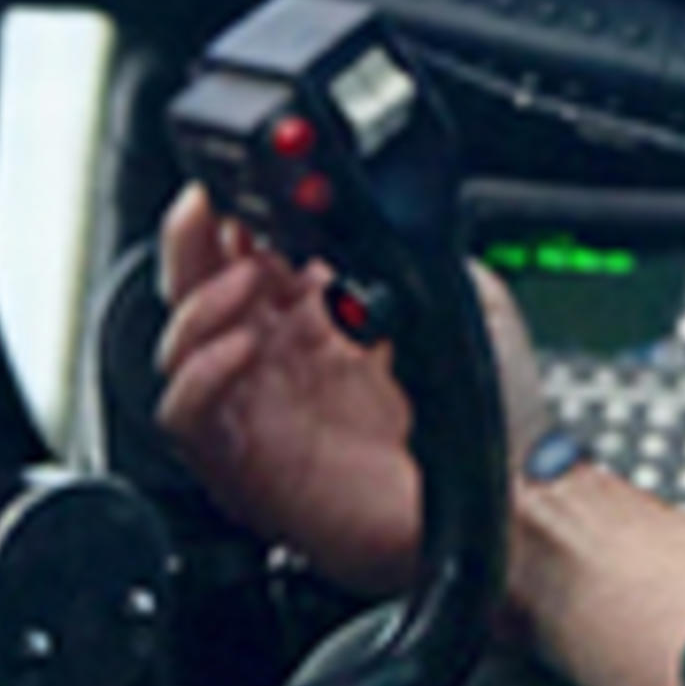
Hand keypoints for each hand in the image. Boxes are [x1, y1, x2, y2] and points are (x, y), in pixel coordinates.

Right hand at [155, 190, 547, 597]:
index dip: (233, 216)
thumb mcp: (463, 299)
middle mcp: (281, 363)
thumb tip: (384, 206)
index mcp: (320, 320)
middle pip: (195, 292)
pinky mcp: (248, 467)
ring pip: (178, 348)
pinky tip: (241, 347)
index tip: (245, 185)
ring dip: (198, 303)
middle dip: (192, 242)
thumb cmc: (493, 419)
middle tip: (212, 209)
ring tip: (245, 280)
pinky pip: (185, 418)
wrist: (506, 501)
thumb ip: (417, 248)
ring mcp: (260, 413)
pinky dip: (198, 375)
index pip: (245, 255)